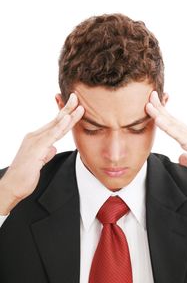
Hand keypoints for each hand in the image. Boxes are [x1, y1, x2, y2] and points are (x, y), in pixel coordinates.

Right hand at [1, 93, 83, 207]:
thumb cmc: (25, 176)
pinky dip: (60, 125)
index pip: (54, 124)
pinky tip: (68, 117)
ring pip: (56, 125)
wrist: (13, 186)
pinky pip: (52, 135)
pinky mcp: (37, 148)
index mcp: (37, 139)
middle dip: (68, 108)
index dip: (65, 115)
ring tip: (78, 104)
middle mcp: (35, 136)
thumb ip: (46, 153)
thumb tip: (52, 148)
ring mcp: (35, 141)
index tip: (74, 107)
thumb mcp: (39, 162)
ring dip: (69, 114)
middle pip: (55, 120)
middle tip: (77, 96)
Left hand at [146, 91, 186, 208]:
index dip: (161, 112)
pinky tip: (158, 120)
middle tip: (149, 94)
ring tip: (149, 104)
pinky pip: (177, 135)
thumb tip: (181, 157)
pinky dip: (167, 127)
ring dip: (160, 113)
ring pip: (172, 123)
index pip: (172, 122)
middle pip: (171, 118)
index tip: (151, 103)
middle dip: (159, 106)